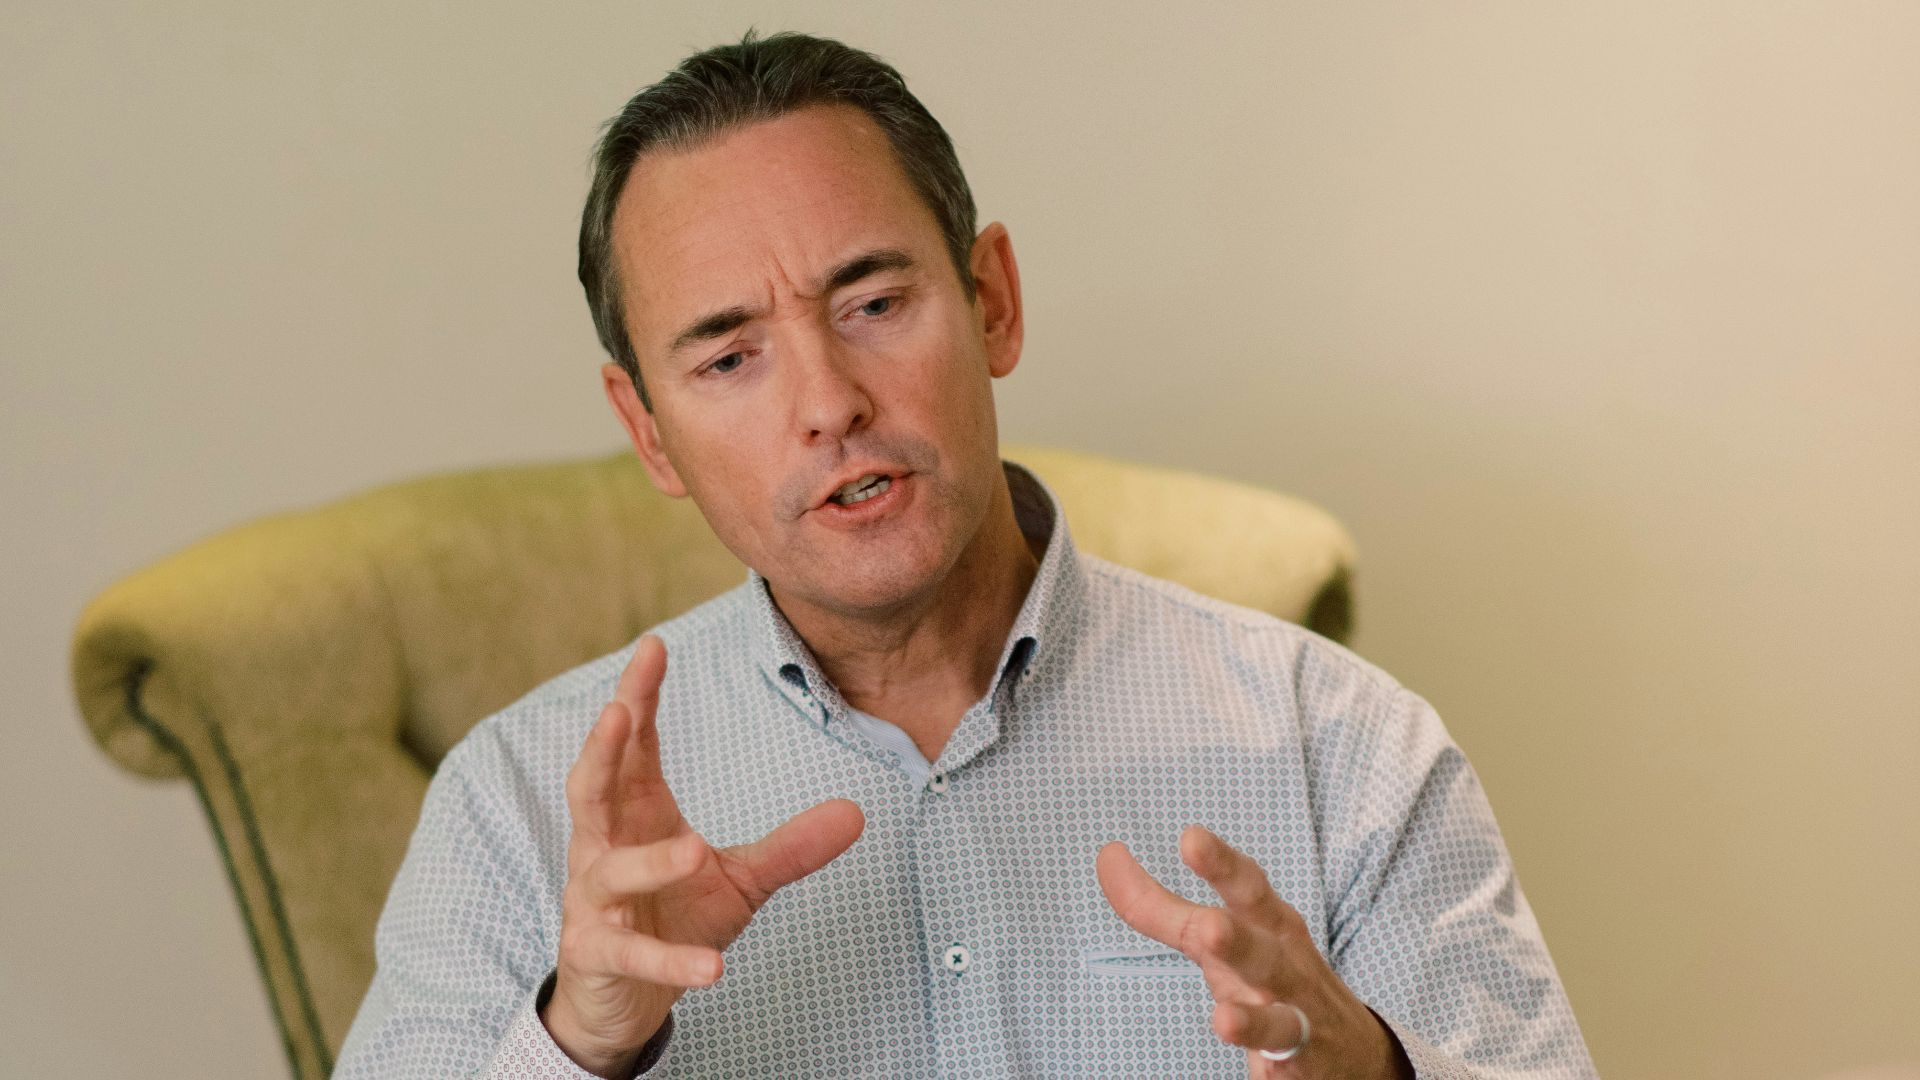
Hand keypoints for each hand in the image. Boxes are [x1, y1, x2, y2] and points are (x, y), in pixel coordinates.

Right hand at [543, 635, 865, 1077]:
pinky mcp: (597, 956)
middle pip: (590, 789)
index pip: (632, 748)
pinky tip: (713, 967)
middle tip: (619, 710)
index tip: (653, 646)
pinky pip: (634, 955)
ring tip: (694, 850)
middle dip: (601, 749)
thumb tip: (856, 812)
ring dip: (650, 862)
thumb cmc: (672, 916)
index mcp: (634, 814)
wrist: (623, 1000)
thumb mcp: (738, 878)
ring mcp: (593, 902)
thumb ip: (789, 846)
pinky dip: (671, 960)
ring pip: (611, 871)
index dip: (637, 696)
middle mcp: (602, 848)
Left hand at [1096, 826, 1411, 1079]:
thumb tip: (1108, 857)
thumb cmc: (1269, 972)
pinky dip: (1273, 1075)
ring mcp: (1297, 1020)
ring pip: (1279, 1022)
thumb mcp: (1220, 935)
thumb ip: (1162, 906)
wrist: (1350, 1047)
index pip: (1247, 887)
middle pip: (1262, 952)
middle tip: (1210, 929)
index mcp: (1270, 924)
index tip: (1190, 837)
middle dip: (1237, 942)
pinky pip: (1284, 1071)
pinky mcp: (1299, 1066)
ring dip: (1253, 1021)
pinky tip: (1263, 1078)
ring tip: (1224, 1020)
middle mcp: (1286, 967)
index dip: (1220, 864)